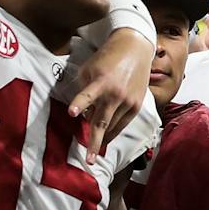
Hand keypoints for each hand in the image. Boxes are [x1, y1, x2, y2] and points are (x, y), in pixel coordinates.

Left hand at [69, 28, 153, 151]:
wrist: (135, 49)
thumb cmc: (107, 58)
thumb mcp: (89, 68)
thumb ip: (84, 88)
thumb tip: (84, 113)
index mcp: (101, 81)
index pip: (87, 95)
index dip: (79, 104)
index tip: (71, 113)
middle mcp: (115, 94)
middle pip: (102, 122)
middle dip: (95, 142)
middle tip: (90, 160)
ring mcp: (128, 101)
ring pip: (112, 126)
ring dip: (102, 136)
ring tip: (93, 151)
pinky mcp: (137, 106)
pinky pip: (122, 124)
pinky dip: (113, 131)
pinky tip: (106, 139)